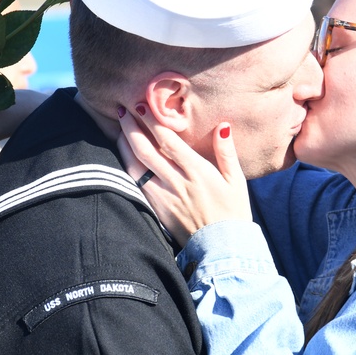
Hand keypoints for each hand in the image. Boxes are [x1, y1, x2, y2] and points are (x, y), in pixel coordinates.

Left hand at [117, 103, 251, 245]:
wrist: (223, 248)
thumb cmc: (233, 212)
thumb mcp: (237, 180)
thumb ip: (226, 152)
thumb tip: (222, 126)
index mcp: (197, 172)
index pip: (169, 142)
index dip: (152, 122)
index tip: (141, 106)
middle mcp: (177, 183)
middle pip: (146, 151)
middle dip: (131, 129)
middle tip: (121, 111)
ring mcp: (164, 198)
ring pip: (136, 168)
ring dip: (124, 147)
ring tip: (118, 130)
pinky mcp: (157, 211)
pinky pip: (137, 186)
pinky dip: (127, 169)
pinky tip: (123, 158)